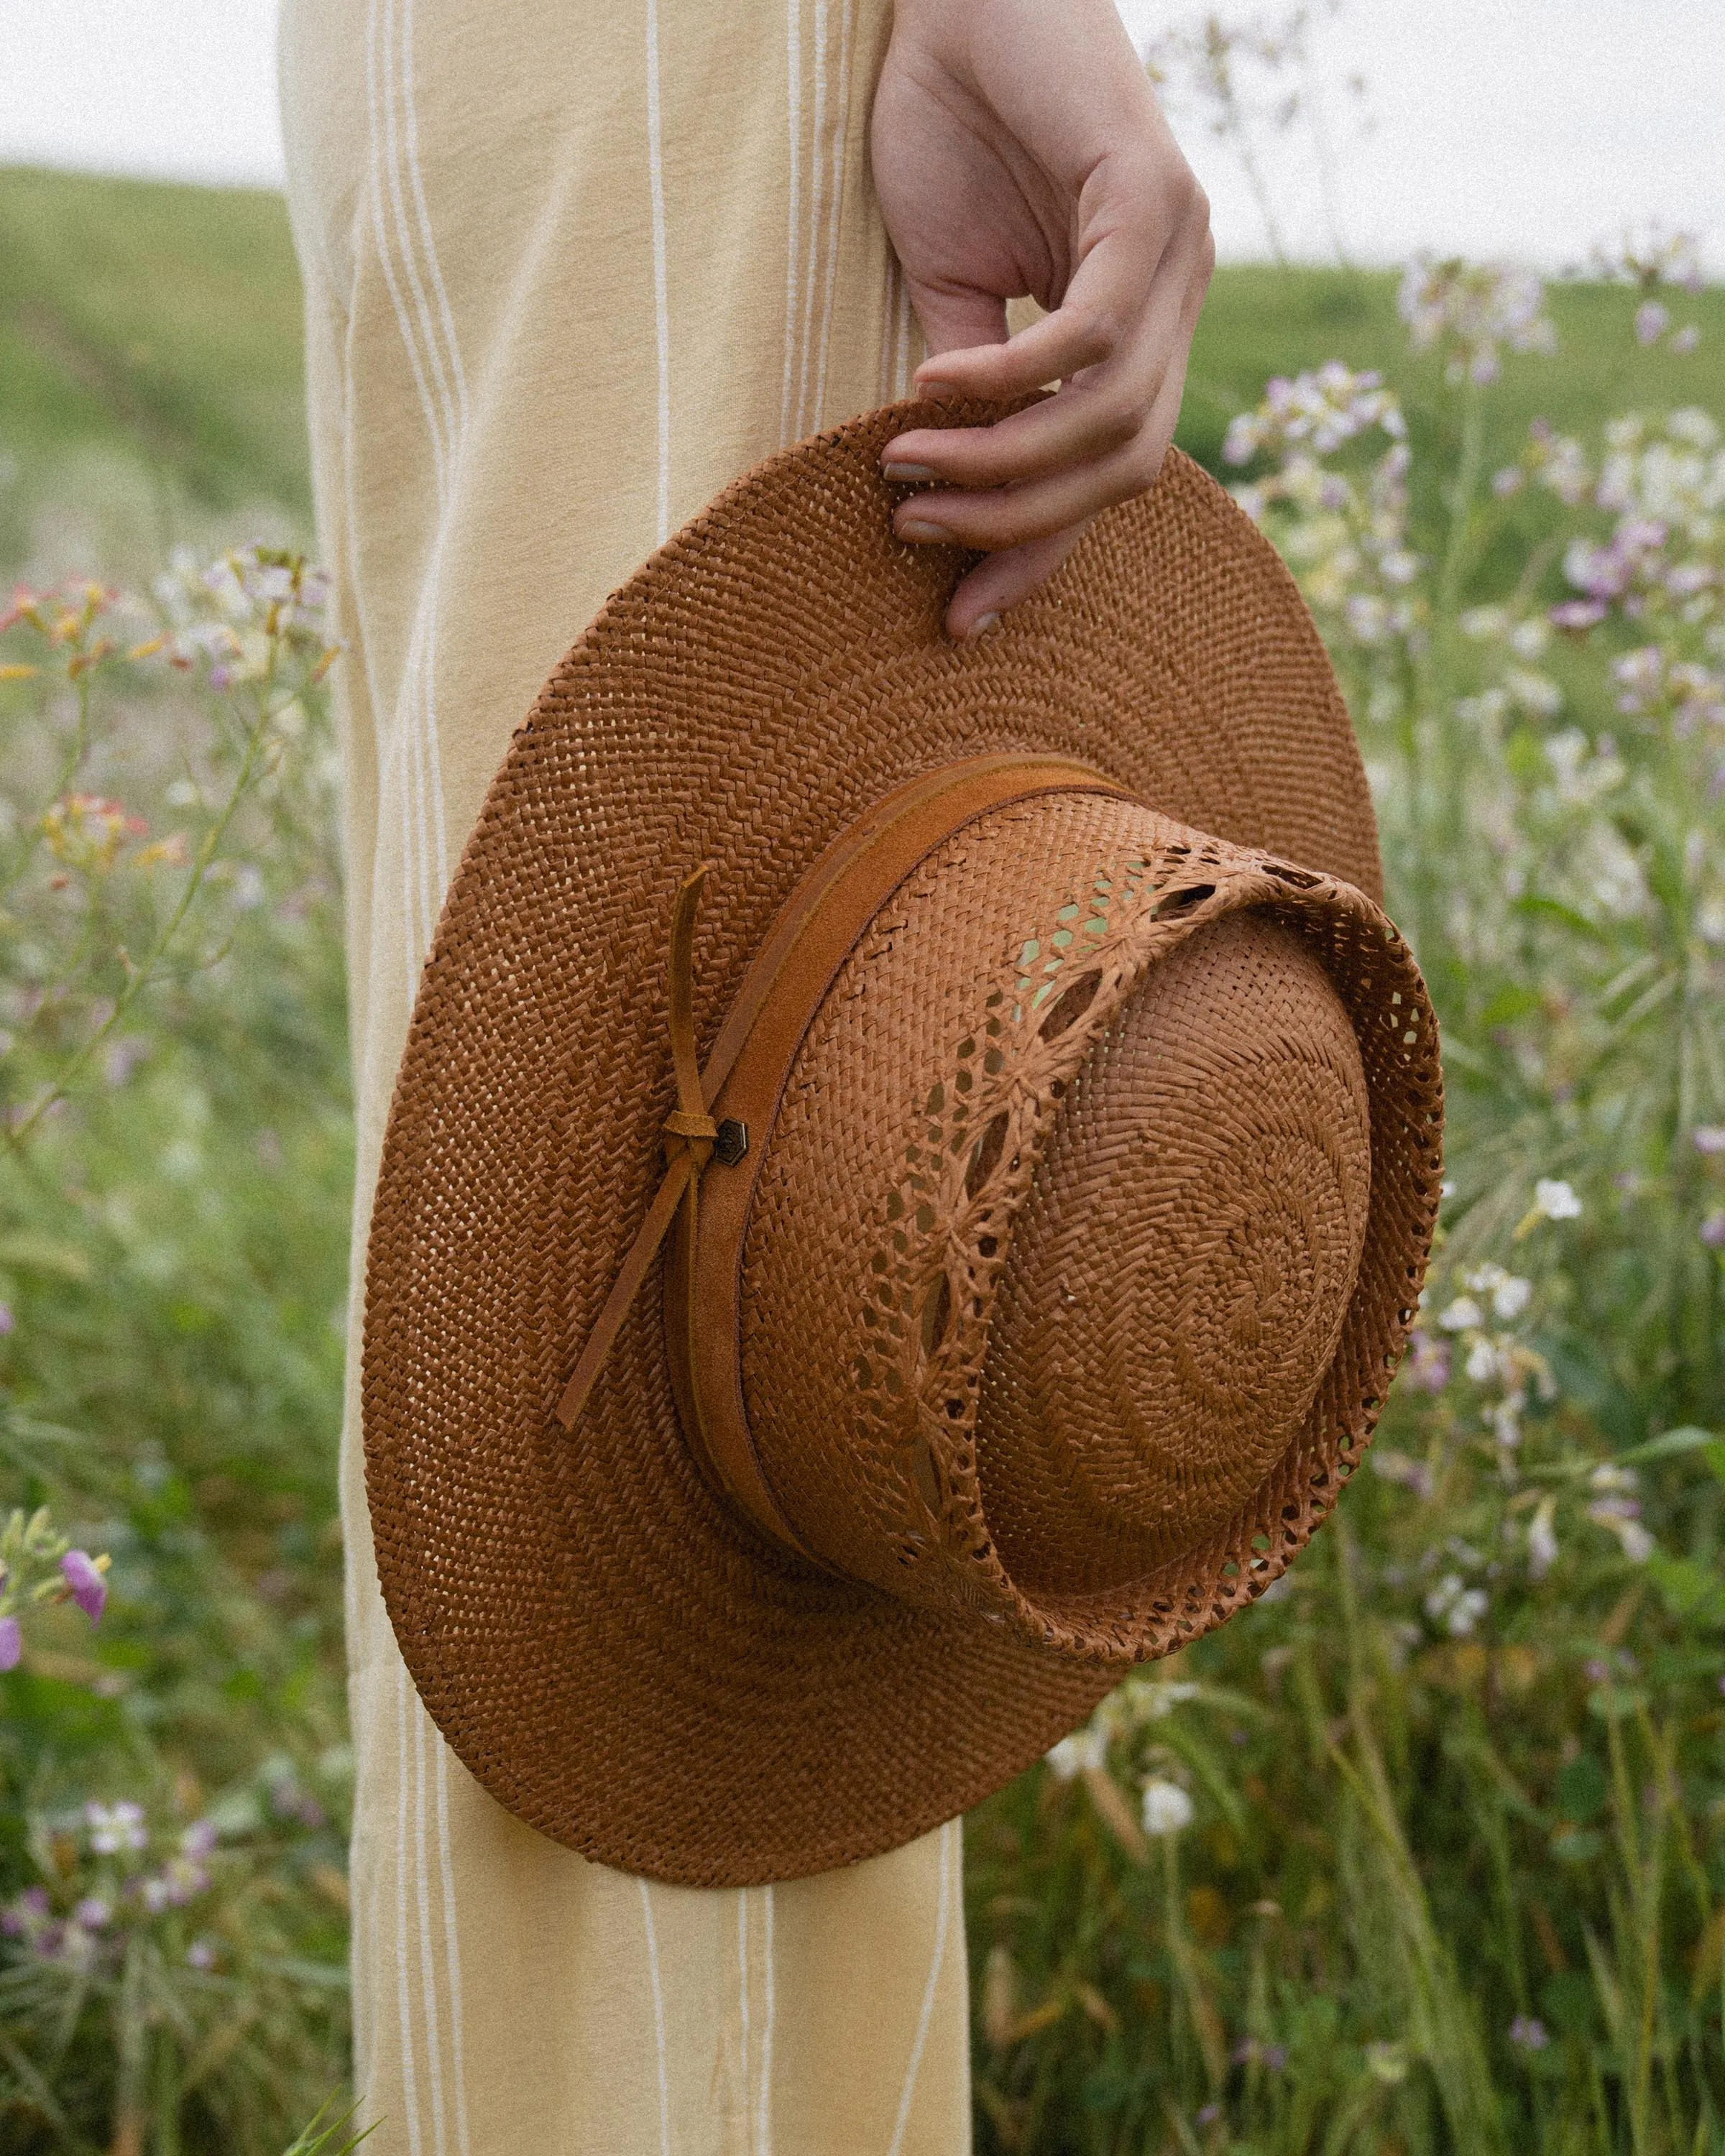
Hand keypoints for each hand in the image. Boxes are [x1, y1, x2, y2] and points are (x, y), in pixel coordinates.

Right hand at [870, 0, 1213, 638]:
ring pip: (1114, 417)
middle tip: (917, 529)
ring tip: (909, 466)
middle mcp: (1182, 294)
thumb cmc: (950, 124)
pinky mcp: (1151, 195)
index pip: (1111, 474)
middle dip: (1019, 525)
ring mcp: (1180, 246)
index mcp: (1146, 324)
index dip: (1038, 554)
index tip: (962, 616)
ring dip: (1002, 463)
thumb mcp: (950, 287)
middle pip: (1125, 467)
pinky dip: (1010, 379)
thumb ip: (972, 391)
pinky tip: (934, 386)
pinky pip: (1090, 333)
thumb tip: (943, 495)